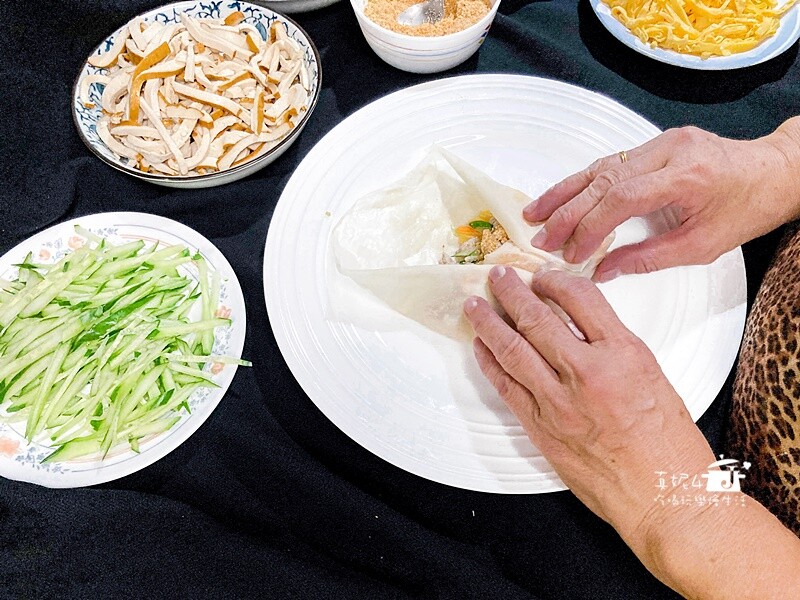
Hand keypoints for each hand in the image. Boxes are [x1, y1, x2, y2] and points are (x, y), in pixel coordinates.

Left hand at [462, 266, 713, 540]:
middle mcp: (588, 373)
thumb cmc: (666, 442)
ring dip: (488, 322)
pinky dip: (489, 362)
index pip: (580, 298)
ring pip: (512, 349)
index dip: (555, 281)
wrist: (662, 494)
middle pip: (537, 318)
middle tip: (497, 276)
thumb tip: (576, 323)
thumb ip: (612, 346)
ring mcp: (559, 402)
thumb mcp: (652, 376)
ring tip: (475, 305)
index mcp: (624, 354)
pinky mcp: (541, 427)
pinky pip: (506, 386)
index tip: (542, 276)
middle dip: (511, 292)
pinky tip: (480, 346)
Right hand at [524, 124, 799, 281]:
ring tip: (535, 214)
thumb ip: (648, 258)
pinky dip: (582, 183)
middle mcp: (669, 151)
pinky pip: (610, 163)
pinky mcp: (654, 144)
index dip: (590, 227)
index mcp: (686, 175)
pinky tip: (560, 197)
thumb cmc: (745, 209)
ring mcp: (660, 142)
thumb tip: (603, 271)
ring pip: (599, 167)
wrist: (773, 172)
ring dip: (564, 193)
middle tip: (541, 238)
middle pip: (603, 180)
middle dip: (567, 212)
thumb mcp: (702, 246)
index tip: (572, 252)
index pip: (622, 198)